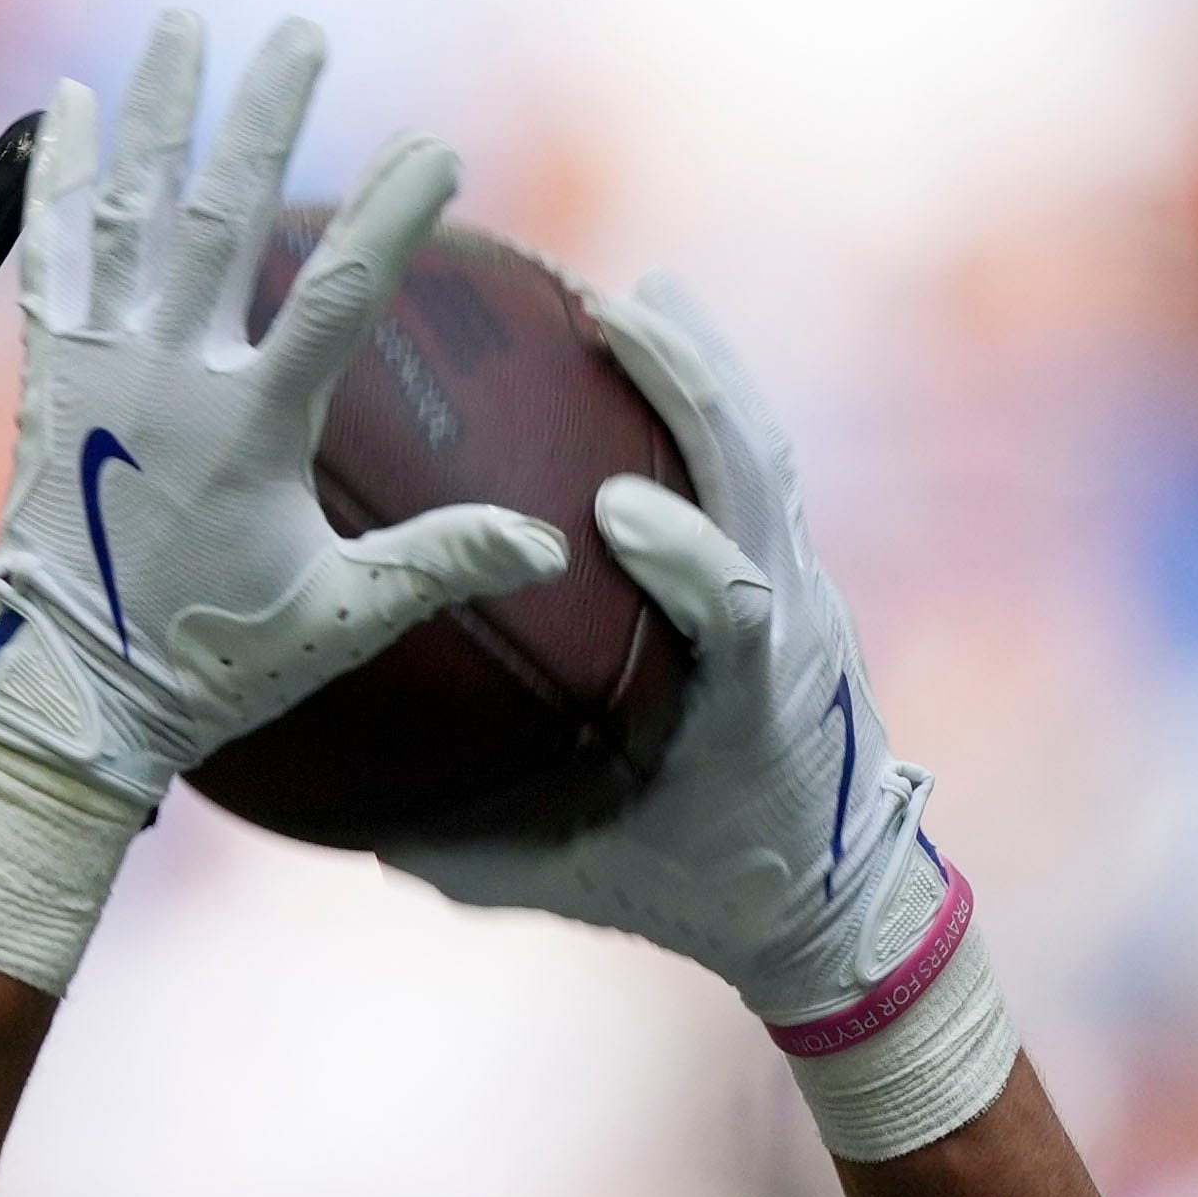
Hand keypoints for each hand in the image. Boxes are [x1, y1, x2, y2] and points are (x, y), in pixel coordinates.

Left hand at [0, 12, 566, 811]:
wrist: (65, 698)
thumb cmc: (208, 664)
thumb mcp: (337, 619)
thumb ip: (439, 564)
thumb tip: (550, 546)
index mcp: (249, 429)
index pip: (337, 298)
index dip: (390, 217)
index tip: (439, 148)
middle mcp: (168, 378)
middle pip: (224, 218)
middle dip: (265, 117)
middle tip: (300, 32)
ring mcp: (99, 367)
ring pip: (132, 214)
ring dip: (160, 112)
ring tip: (183, 24)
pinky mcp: (46, 373)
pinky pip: (47, 253)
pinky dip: (57, 176)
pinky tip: (66, 101)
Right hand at [385, 283, 948, 1026]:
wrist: (838, 897)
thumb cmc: (707, 895)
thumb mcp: (587, 886)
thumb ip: (478, 855)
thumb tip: (359, 825)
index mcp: (751, 704)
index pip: (740, 609)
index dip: (693, 553)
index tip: (621, 508)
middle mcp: (793, 625)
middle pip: (760, 484)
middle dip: (696, 393)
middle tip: (616, 316)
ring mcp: (805, 588)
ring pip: (763, 452)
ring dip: (702, 367)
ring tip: (633, 298)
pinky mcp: (797, 571)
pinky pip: (757, 460)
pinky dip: (711, 391)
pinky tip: (660, 325)